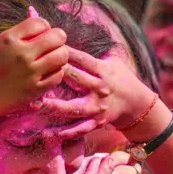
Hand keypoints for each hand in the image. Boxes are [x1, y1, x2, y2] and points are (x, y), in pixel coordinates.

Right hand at [0, 16, 67, 119]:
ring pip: (62, 56)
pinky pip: (58, 76)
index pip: (40, 23)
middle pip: (56, 38)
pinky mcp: (34, 91)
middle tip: (51, 45)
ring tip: (50, 59)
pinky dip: (56, 72)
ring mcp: (29, 74)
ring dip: (59, 55)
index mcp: (9, 40)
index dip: (43, 27)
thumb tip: (39, 29)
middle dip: (56, 39)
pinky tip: (46, 72)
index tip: (40, 34)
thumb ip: (17, 35)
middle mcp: (21, 56)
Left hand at [38, 46, 154, 137]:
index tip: (49, 48)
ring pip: (74, 107)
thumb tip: (72, 40)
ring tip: (36, 105)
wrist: (136, 105)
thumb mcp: (113, 62)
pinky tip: (49, 133)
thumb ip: (94, 53)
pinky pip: (79, 129)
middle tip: (35, 72)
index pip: (83, 60)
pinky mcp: (96, 123)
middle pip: (77, 80)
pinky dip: (65, 132)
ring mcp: (98, 107)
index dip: (67, 53)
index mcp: (104, 71)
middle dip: (57, 74)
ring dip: (55, 106)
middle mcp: (100, 89)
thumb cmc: (119, 79)